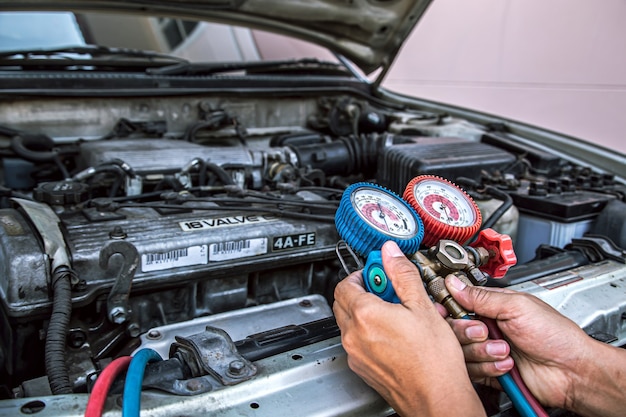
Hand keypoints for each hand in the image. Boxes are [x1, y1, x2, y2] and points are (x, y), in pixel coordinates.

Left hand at [333, 241, 484, 416]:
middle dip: (362, 289)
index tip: (380, 270)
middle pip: (343, 301)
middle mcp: (353, 335)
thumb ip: (403, 275)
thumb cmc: (434, 362)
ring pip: (349, 322)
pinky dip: (368, 331)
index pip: (346, 282)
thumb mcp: (423, 307)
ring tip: (394, 310)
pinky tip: (393, 332)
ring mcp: (356, 354)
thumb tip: (391, 254)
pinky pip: (357, 341)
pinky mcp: (362, 368)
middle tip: (386, 288)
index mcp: (365, 315)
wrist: (438, 400)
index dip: (363, 272)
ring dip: (364, 310)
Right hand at [443, 275, 593, 409]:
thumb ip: (482, 297)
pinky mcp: (489, 371)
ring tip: (505, 350)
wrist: (571, 372)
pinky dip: (488, 368)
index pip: (459, 304)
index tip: (449, 312)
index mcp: (494, 306)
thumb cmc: (555, 336)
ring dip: (483, 351)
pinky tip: (506, 365)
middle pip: (455, 329)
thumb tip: (455, 283)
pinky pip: (472, 371)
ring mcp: (488, 350)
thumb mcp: (517, 307)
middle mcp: (489, 327)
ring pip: (462, 351)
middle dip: (468, 332)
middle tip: (485, 332)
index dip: (450, 309)